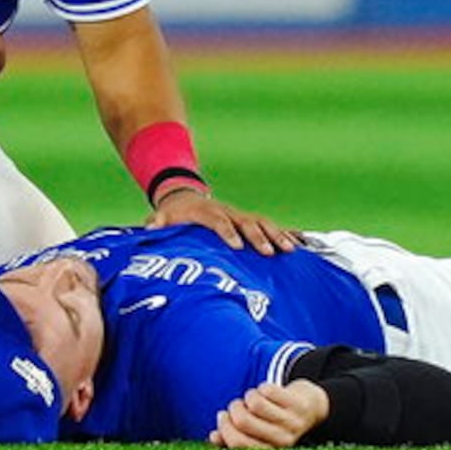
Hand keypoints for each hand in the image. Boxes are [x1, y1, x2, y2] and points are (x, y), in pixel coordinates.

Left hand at [146, 184, 300, 255]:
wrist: (185, 197)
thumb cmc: (175, 214)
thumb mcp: (163, 217)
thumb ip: (157, 223)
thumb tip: (150, 228)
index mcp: (207, 212)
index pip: (219, 221)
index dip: (228, 233)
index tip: (237, 247)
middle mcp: (228, 212)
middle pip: (246, 222)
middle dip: (259, 237)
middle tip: (270, 253)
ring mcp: (241, 216)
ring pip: (263, 222)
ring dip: (277, 235)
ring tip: (291, 249)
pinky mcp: (250, 221)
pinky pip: (271, 226)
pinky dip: (286, 233)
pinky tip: (300, 244)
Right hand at [208, 379, 330, 449]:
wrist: (312, 407)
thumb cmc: (277, 421)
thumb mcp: (260, 433)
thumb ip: (235, 436)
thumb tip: (213, 437)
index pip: (238, 443)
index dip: (224, 427)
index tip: (223, 416)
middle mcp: (282, 440)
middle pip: (243, 422)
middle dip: (233, 408)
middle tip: (237, 405)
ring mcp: (291, 421)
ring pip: (254, 403)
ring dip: (248, 396)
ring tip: (253, 397)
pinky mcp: (297, 403)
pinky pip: (268, 389)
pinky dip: (262, 387)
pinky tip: (268, 392)